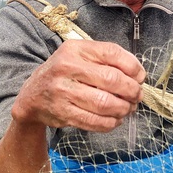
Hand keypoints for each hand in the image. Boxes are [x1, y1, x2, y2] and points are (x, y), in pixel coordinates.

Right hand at [11, 40, 145, 132]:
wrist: (32, 95)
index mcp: (75, 49)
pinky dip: (111, 123)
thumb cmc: (64, 73)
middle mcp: (67, 67)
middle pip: (111, 79)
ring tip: (127, 108)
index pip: (112, 53)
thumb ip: (106, 59)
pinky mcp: (62, 113)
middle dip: (132, 90)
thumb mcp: (79, 56)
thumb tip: (138, 74)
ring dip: (123, 109)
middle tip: (137, 96)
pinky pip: (94, 121)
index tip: (140, 77)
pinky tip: (115, 119)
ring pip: (105, 103)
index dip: (133, 66)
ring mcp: (63, 91)